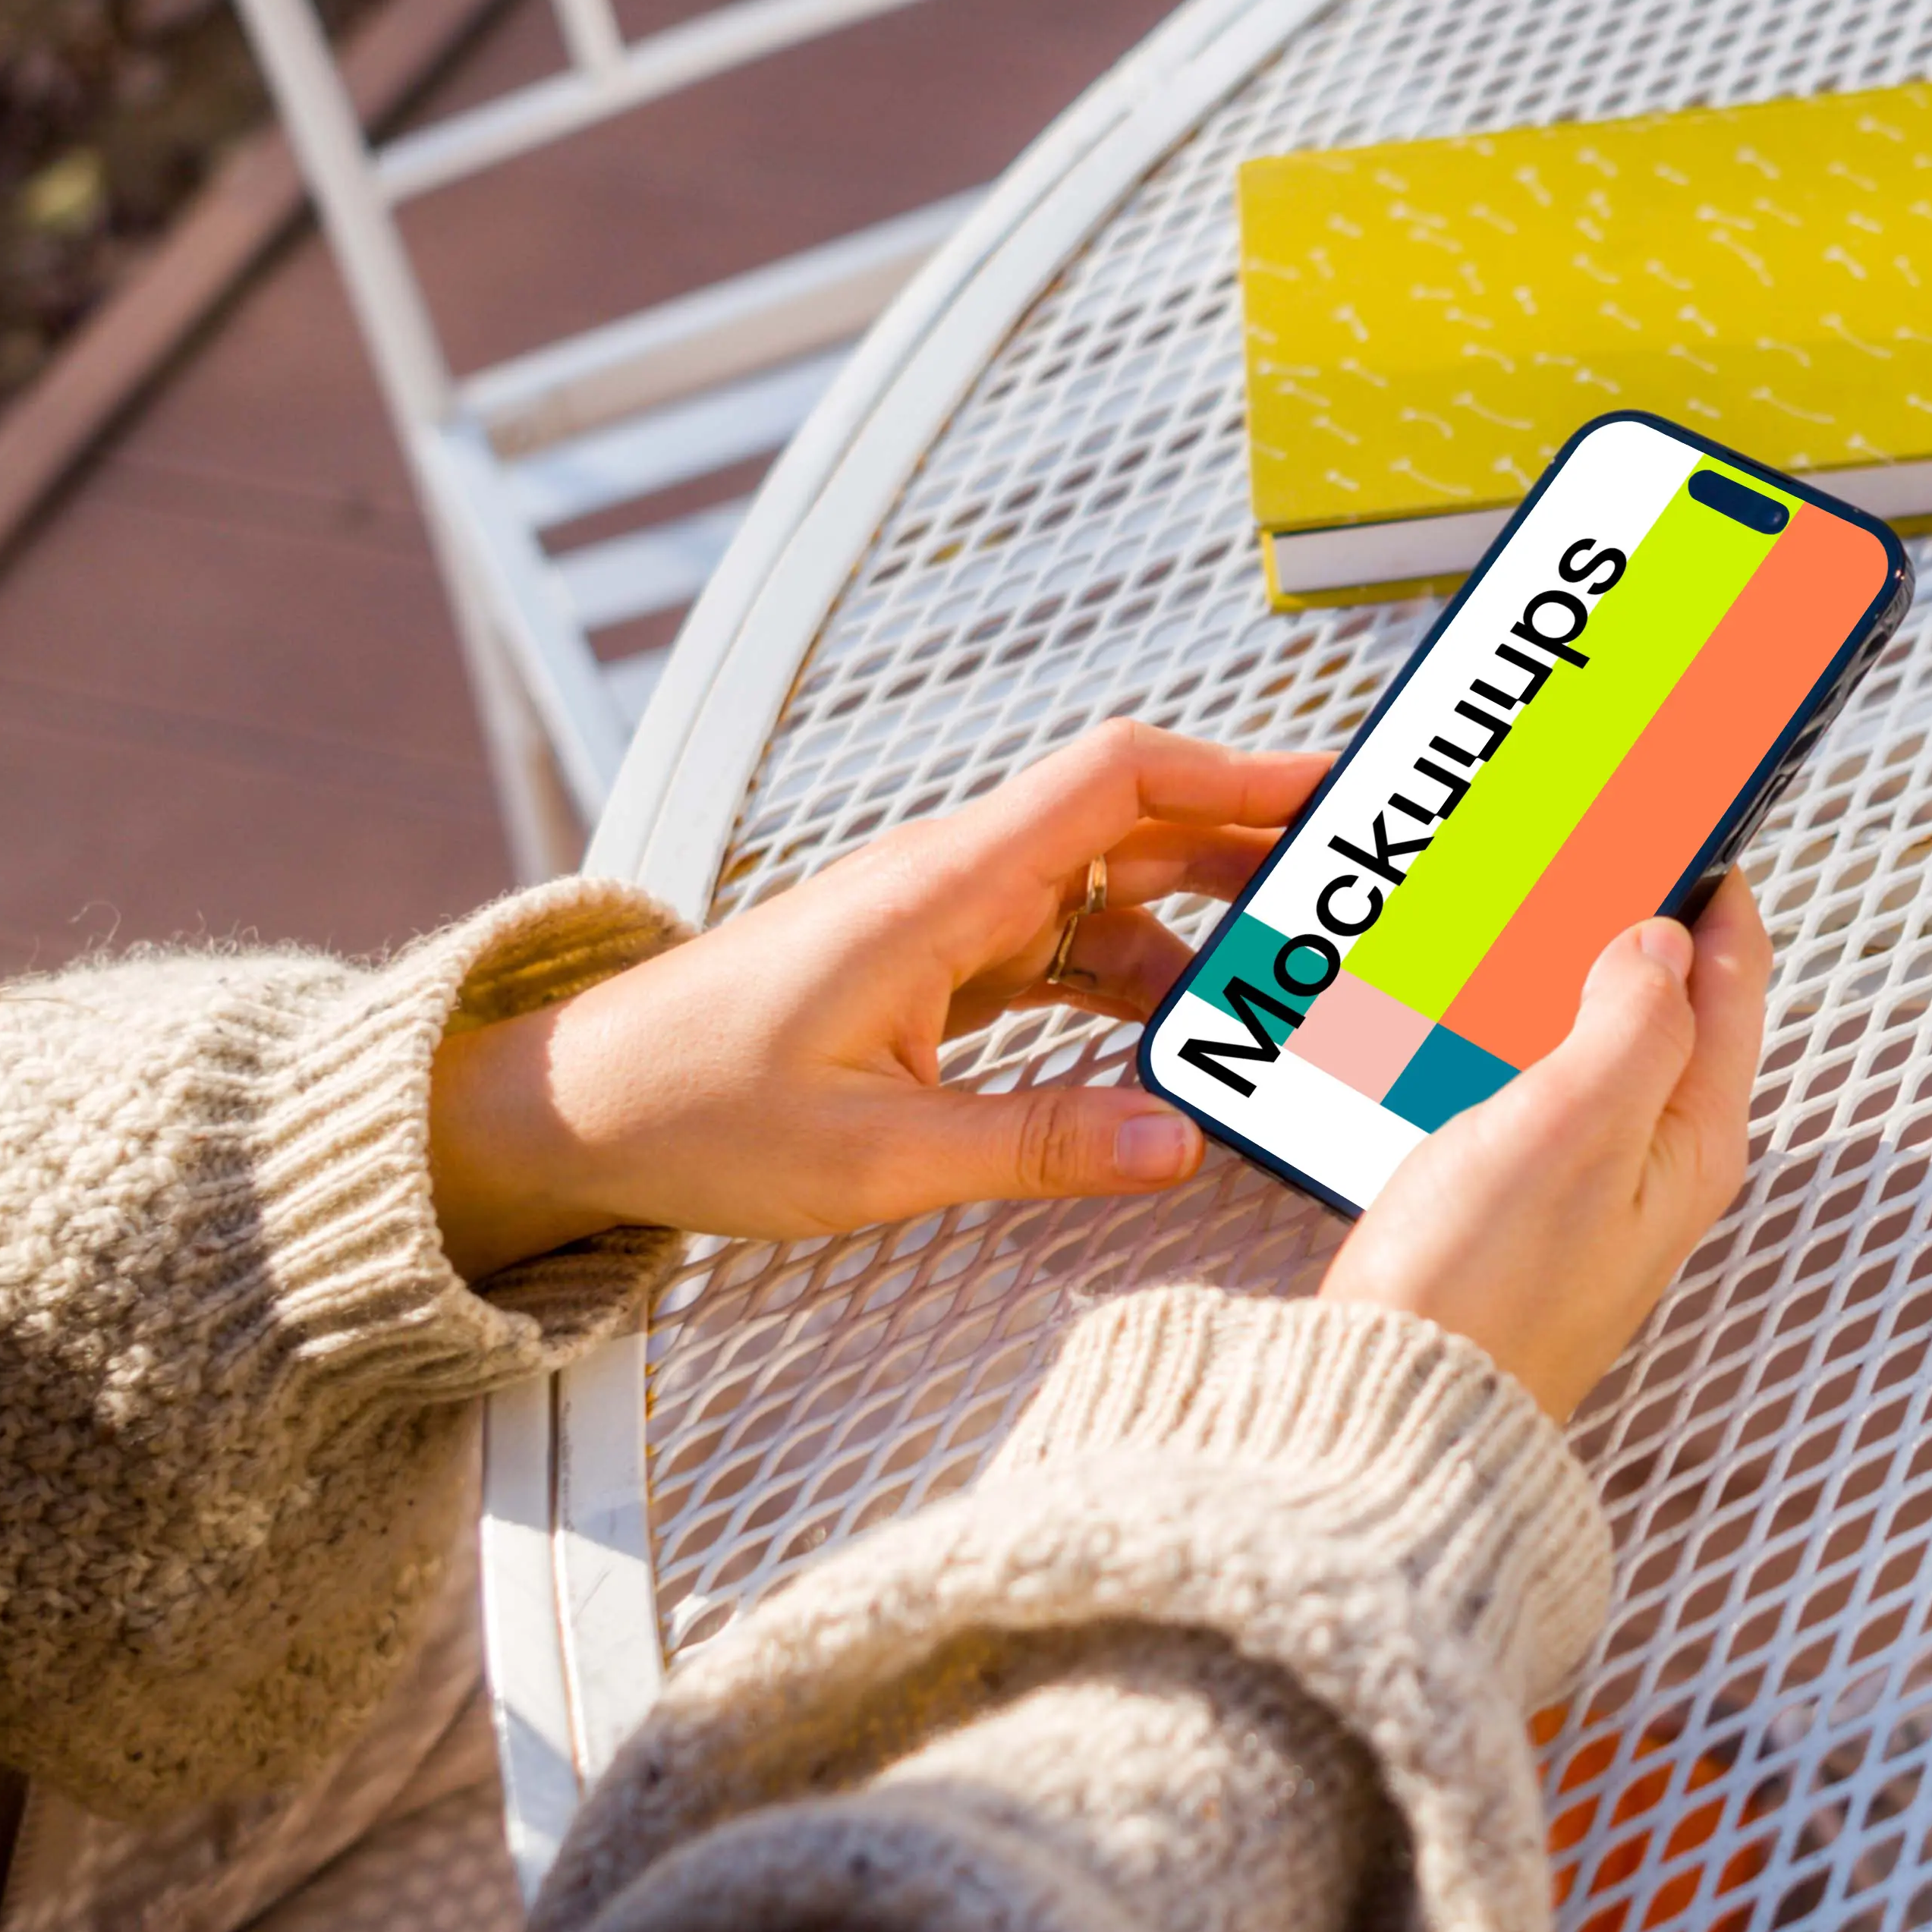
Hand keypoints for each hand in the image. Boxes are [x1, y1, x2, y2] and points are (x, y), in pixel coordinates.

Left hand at [428, 720, 1325, 1269]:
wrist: (575, 1109)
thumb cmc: (692, 1112)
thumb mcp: (873, 1158)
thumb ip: (1034, 1148)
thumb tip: (1175, 1143)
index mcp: (940, 893)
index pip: (1114, 780)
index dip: (1232, 772)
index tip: (1331, 790)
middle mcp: (948, 882)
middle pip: (1131, 822)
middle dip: (1250, 841)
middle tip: (1357, 880)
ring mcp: (940, 919)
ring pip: (1103, 888)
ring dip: (1200, 921)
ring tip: (1293, 970)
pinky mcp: (928, 965)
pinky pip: (1059, 947)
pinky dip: (1132, 976)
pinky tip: (1180, 1032)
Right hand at [1321, 875, 1769, 1417]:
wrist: (1391, 1410)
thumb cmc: (1485, 1291)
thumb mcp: (1575, 1125)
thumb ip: (1632, 1019)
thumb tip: (1663, 939)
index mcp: (1692, 1134)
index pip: (1730, 974)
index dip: (1711, 880)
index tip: (1681, 803)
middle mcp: (1651, 1158)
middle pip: (1659, 998)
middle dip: (1626, 914)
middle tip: (1583, 835)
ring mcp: (1581, 1184)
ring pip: (1581, 1036)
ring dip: (1551, 967)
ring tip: (1511, 897)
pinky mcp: (1510, 1204)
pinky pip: (1515, 1084)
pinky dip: (1493, 1027)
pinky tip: (1447, 1002)